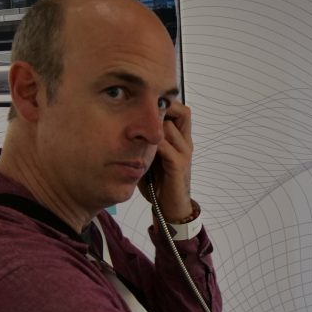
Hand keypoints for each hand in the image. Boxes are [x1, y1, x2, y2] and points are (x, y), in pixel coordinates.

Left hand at [141, 100, 193, 220]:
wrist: (171, 208)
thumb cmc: (159, 183)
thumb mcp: (151, 156)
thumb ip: (145, 141)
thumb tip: (125, 126)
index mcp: (181, 139)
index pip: (180, 110)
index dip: (166, 103)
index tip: (147, 104)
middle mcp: (185, 143)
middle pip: (181, 112)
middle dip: (161, 109)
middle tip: (144, 114)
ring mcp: (184, 154)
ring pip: (169, 127)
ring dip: (152, 127)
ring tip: (137, 132)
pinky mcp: (178, 166)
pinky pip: (165, 146)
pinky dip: (152, 144)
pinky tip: (141, 149)